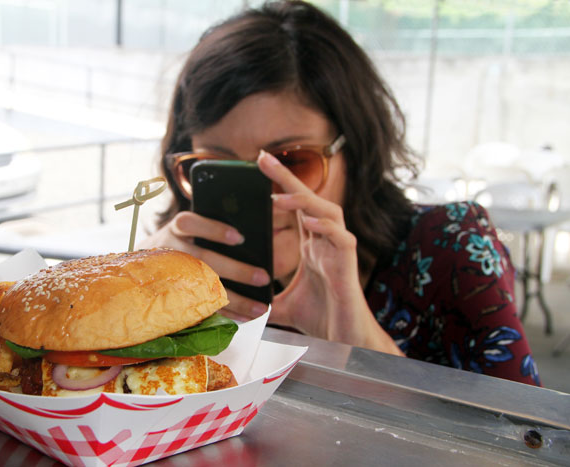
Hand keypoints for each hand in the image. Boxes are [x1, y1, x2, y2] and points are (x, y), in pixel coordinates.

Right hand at [137, 211, 270, 320]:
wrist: (141, 264)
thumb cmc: (178, 242)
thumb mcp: (187, 229)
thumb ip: (208, 229)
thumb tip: (246, 240)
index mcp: (178, 228)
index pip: (190, 224)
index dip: (214, 230)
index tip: (239, 238)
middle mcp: (171, 250)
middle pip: (203, 260)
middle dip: (236, 270)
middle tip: (263, 278)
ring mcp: (172, 275)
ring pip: (203, 288)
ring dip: (236, 299)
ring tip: (260, 307)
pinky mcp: (174, 296)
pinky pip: (200, 307)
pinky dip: (225, 312)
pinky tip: (245, 316)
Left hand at [257, 151, 402, 355]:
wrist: (345, 340)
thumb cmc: (321, 318)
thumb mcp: (282, 306)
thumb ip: (263, 299)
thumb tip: (237, 303)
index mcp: (311, 244)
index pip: (294, 207)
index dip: (279, 185)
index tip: (259, 166)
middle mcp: (325, 241)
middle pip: (308, 199)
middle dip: (287, 178)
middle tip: (262, 158)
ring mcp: (339, 250)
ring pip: (328, 212)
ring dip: (305, 202)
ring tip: (280, 198)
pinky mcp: (350, 264)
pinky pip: (342, 239)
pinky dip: (327, 229)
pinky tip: (311, 224)